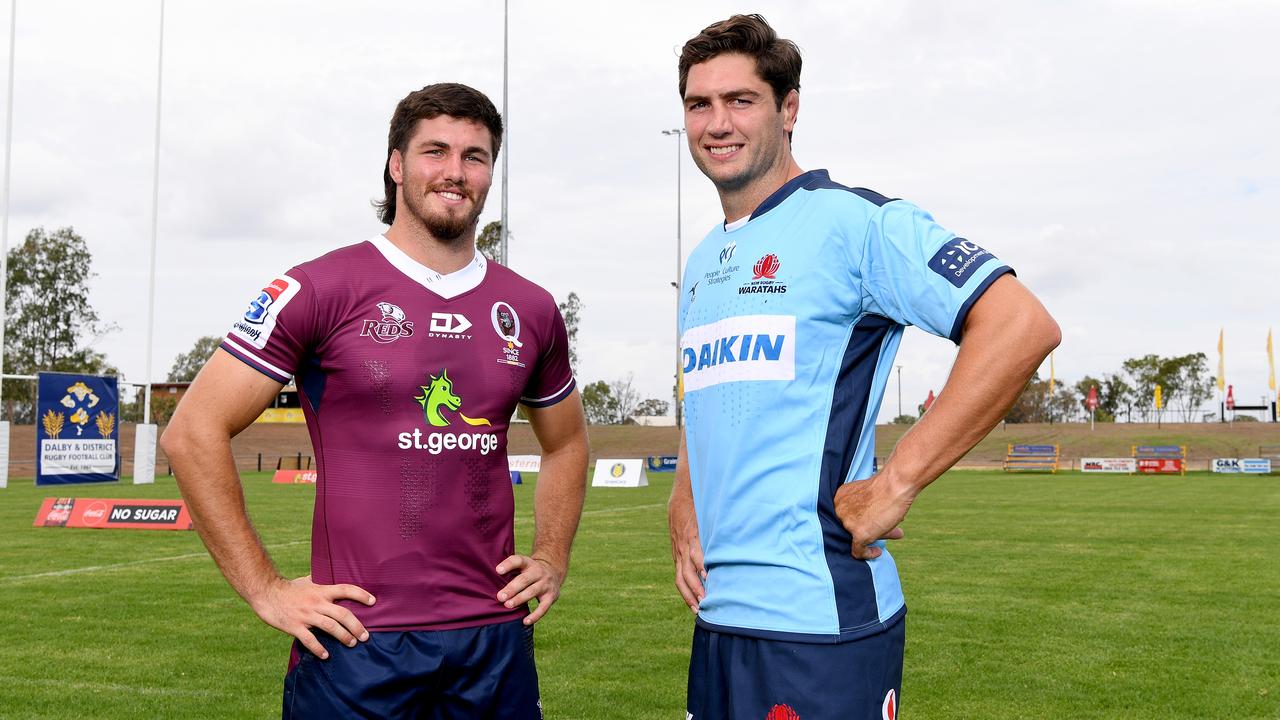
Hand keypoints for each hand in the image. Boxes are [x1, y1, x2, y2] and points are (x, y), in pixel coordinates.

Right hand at [250, 575, 375, 658]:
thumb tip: (332, 573)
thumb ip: (321, 580)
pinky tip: (326, 655)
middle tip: (365, 636)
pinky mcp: (295, 626)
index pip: (346, 590)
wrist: (266, 593)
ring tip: (352, 644)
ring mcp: (306, 615)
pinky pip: (310, 640)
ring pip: (331, 627)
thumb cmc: (288, 587)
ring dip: (344, 637)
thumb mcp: (307, 580)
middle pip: (343, 614)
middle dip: (356, 626)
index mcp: (321, 590)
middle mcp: (317, 603)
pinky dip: (319, 648)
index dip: (361, 595)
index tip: (373, 602)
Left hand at [496, 555, 563, 624]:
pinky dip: (535, 615)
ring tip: (508, 605)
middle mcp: (538, 572)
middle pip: (525, 579)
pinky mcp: (551, 596)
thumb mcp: (523, 566)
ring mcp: (546, 584)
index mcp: (528, 563)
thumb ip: (510, 571)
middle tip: (500, 596)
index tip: (498, 570)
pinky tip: (525, 621)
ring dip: (519, 599)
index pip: (518, 561)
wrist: (554, 572)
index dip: (509, 565)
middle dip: (512, 588)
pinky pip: (543, 607)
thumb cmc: (529, 572)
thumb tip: (488, 581)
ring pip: (532, 591)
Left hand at [669, 499, 705, 613]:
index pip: (680, 580)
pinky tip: (707, 574)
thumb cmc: (686, 519)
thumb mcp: (686, 538)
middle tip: (699, 609)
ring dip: (696, 585)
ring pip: (688, 570)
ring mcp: (685, 546)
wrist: (681, 499)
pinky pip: (696, 553)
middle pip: (682, 580)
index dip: (686, 595)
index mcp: (678, 556)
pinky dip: (700, 565)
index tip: (695, 608)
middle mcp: (679, 554)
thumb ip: (692, 550)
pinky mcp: (692, 536)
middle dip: (690, 596)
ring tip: (704, 597)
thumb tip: (703, 565)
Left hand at [832, 474, 912, 559]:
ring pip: (854, 538)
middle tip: (878, 530)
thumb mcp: (869, 497)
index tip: (867, 524)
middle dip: (866, 529)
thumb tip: (872, 525)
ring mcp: (848, 523)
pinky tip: (877, 551)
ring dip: (871, 539)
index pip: (843, 517)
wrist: (896, 484)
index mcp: (838, 499)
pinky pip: (858, 551)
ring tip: (886, 536)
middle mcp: (838, 511)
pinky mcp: (859, 533)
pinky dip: (868, 554)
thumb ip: (865, 509)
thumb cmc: (887, 486)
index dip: (855, 522)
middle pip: (850, 527)